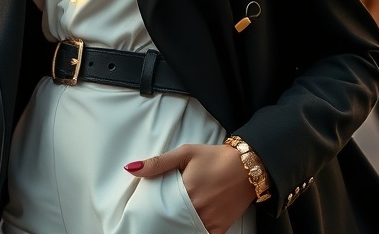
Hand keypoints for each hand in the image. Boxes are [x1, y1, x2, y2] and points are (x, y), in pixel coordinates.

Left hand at [126, 143, 254, 233]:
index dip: (154, 209)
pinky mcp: (220, 228)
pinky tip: (187, 227)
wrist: (247, 166)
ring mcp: (209, 220)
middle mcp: (197, 208)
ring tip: (171, 221)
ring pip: (185, 230)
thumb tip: (131, 169)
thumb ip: (158, 163)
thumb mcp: (185, 153)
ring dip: (178, 227)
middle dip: (165, 219)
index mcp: (186, 190)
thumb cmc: (214, 157)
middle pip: (172, 221)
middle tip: (159, 216)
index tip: (149, 209)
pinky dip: (194, 232)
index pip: (161, 207)